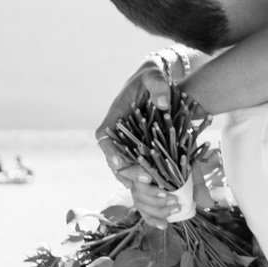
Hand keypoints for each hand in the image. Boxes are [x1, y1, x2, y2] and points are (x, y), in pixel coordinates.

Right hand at [94, 55, 174, 188]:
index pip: (105, 138)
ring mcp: (128, 145)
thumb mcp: (154, 75)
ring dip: (138, 182)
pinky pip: (139, 170)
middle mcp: (118, 134)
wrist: (158, 83)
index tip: (118, 161)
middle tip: (147, 180)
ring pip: (126, 170)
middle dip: (129, 172)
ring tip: (156, 190)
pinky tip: (162, 191)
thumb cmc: (152, 77)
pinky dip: (148, 182)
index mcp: (115, 116)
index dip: (110, 151)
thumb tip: (162, 103)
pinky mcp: (140, 151)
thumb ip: (157, 85)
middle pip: (114, 160)